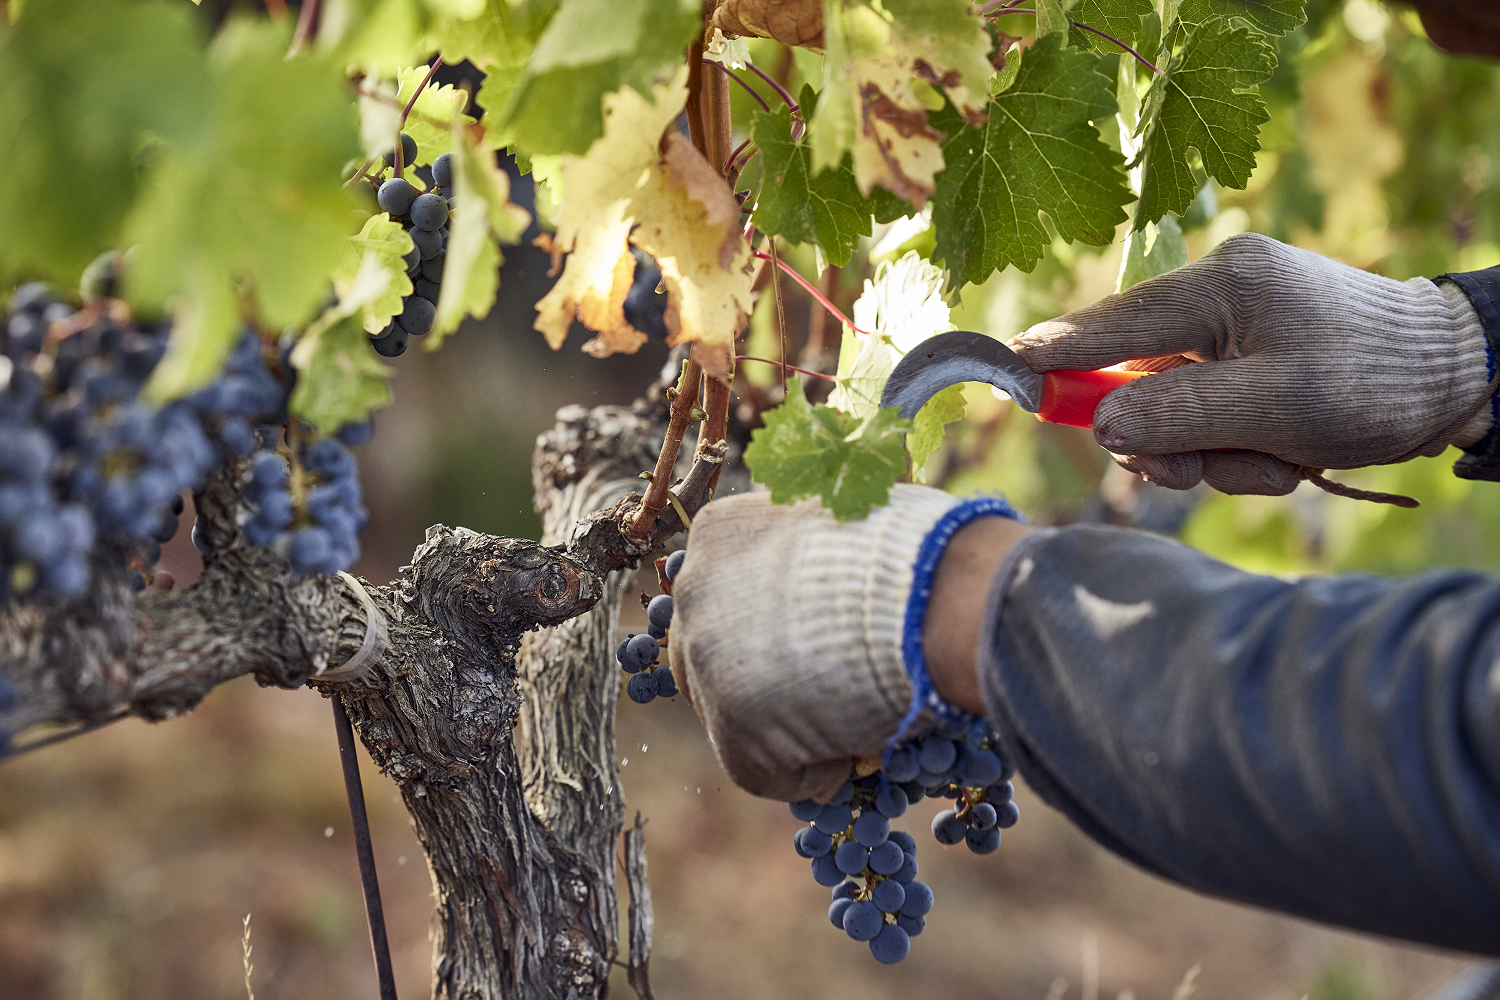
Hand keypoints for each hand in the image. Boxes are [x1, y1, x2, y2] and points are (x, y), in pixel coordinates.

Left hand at [671, 485, 1031, 801]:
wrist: (931, 599)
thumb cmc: (915, 554)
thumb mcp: (849, 525)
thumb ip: (819, 552)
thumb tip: (843, 579)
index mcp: (722, 533)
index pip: (725, 588)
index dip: (771, 621)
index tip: (815, 637)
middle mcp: (696, 590)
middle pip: (710, 648)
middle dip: (760, 674)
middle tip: (823, 690)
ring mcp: (708, 662)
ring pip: (731, 711)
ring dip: (784, 725)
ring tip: (853, 725)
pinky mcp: (733, 732)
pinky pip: (762, 772)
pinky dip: (809, 773)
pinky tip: (853, 756)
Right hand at [1010, 233, 1492, 494]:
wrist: (1458, 378)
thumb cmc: (1373, 383)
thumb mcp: (1272, 409)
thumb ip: (1177, 413)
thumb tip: (1103, 422)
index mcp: (1222, 286)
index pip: (1114, 324)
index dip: (1056, 353)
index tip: (1003, 368)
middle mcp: (1222, 293)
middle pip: (1140, 375)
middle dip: (1165, 436)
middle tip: (1188, 476)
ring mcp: (1239, 323)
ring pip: (1176, 403)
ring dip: (1213, 451)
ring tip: (1273, 464)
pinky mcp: (1256, 352)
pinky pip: (1213, 408)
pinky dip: (1239, 444)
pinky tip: (1284, 453)